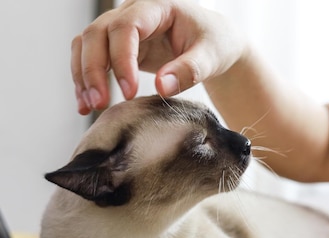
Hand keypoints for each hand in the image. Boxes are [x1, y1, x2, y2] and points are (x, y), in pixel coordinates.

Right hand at [71, 0, 246, 113]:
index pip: (127, 27)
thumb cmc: (215, 44)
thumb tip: (161, 87)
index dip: (122, 60)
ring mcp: (121, 28)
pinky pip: (91, 58)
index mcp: (157, 5)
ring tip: (89, 107)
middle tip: (100, 103)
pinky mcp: (118, 46)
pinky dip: (86, 80)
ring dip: (83, 75)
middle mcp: (133, 11)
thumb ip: (189, 70)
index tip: (129, 92)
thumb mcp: (211, 57)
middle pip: (97, 33)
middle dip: (93, 69)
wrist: (215, 44)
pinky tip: (86, 105)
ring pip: (87, 44)